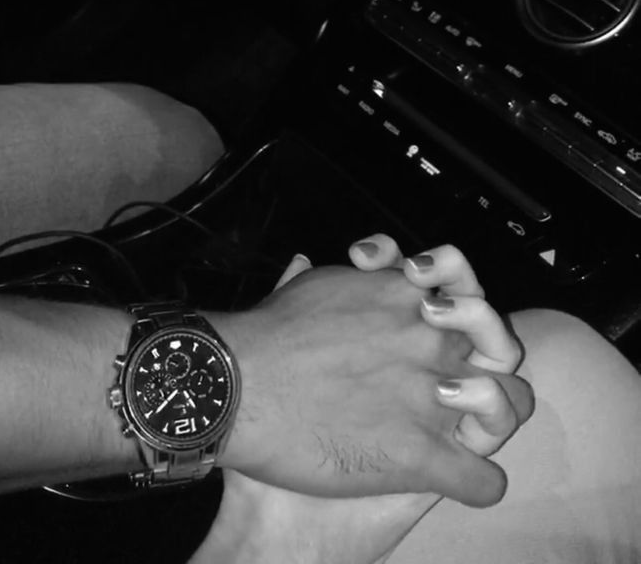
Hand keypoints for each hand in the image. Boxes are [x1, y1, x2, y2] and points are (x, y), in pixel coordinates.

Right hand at [211, 253, 531, 503]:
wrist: (240, 385)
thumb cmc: (270, 334)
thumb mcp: (311, 287)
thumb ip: (330, 279)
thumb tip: (311, 263)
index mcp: (412, 300)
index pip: (474, 298)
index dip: (466, 314)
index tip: (441, 325)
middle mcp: (433, 343)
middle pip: (501, 351)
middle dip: (490, 364)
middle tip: (460, 380)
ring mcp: (433, 398)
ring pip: (506, 408)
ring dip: (494, 417)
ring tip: (472, 429)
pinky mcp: (418, 455)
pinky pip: (479, 479)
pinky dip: (477, 483)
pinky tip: (465, 481)